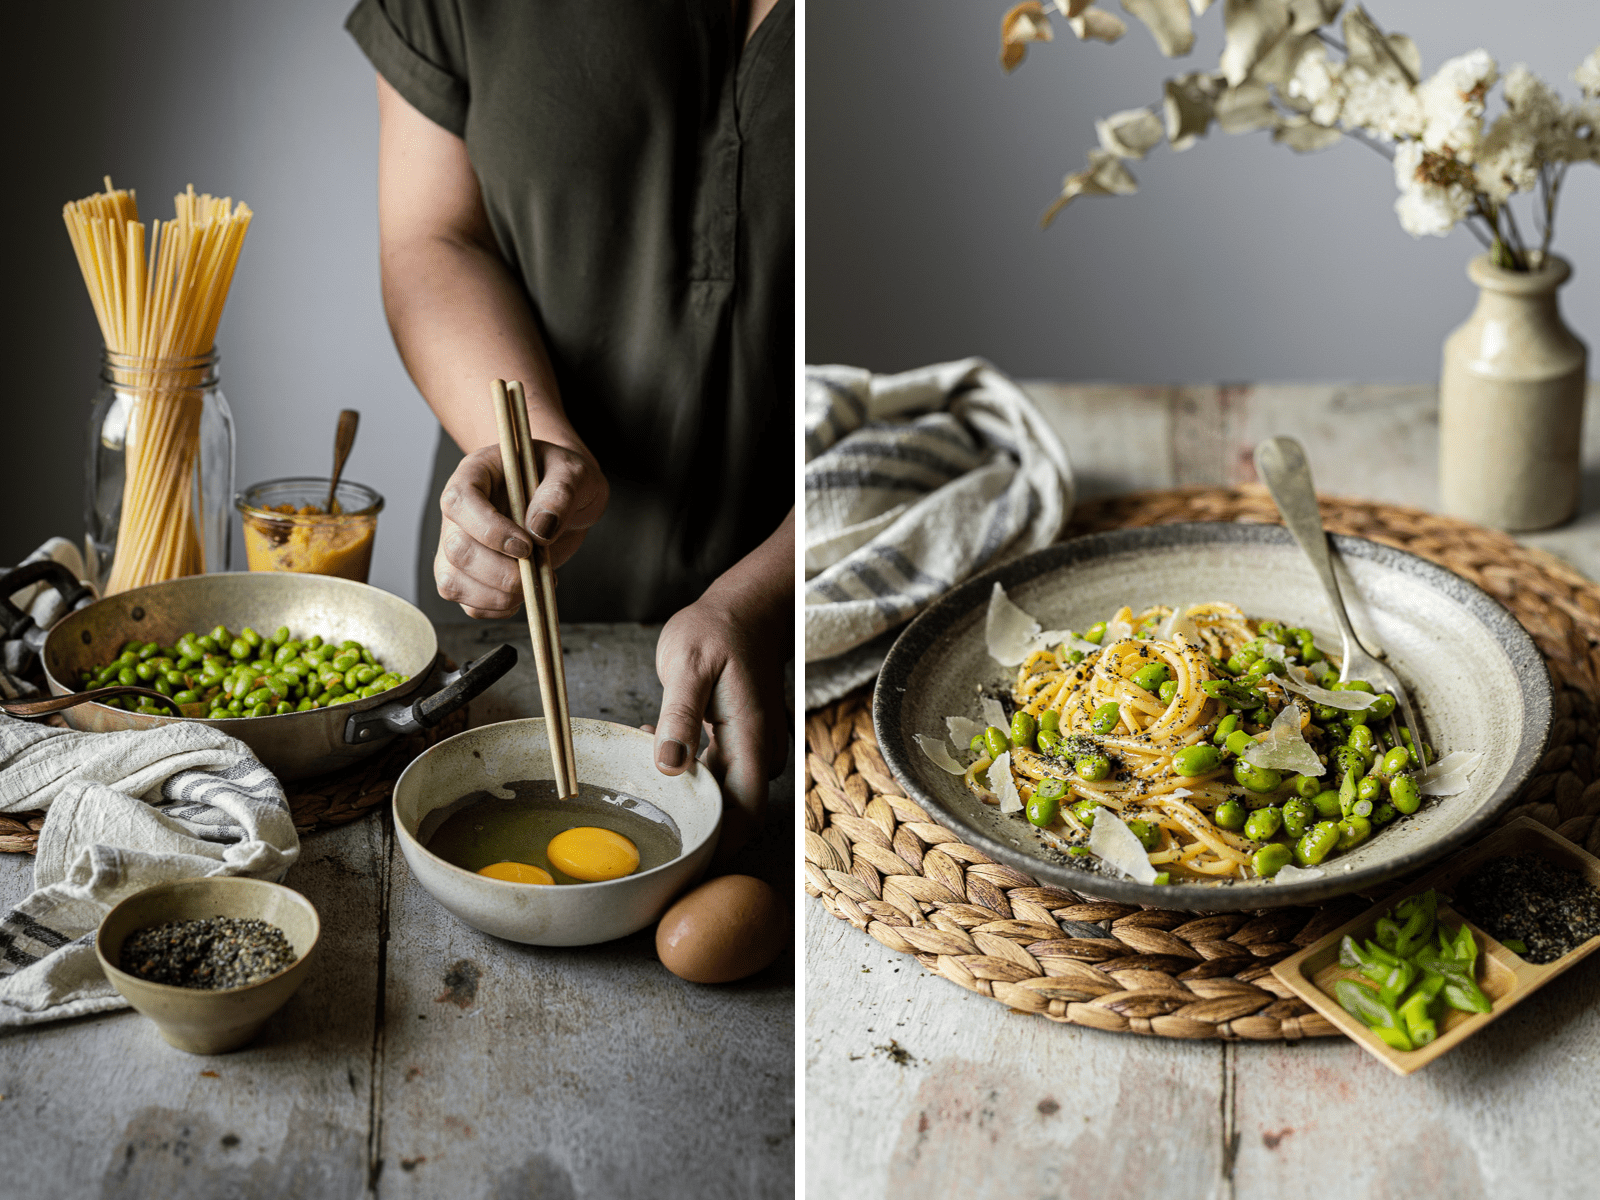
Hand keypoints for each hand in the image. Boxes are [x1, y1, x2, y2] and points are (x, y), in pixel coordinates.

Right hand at [433, 442, 607, 617]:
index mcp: (475, 475)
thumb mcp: (572, 472)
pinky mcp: (470, 577)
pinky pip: (470, 604)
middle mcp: (458, 513)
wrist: (565, 498)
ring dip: (498, 596)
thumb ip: (560, 493)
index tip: (527, 546)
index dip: (489, 530)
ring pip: (453, 582)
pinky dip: (499, 609)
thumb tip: (541, 528)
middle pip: (456, 549)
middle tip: (538, 571)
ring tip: (535, 585)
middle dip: (499, 572)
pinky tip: (526, 594)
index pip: (459, 502)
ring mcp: (459, 547)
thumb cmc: (563, 477)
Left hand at [646, 592, 790, 858]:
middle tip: (646, 825)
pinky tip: (657, 747)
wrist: (746, 608)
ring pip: (723, 795)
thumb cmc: (718, 630)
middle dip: (693, 825)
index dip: (719, 848)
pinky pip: (717, 773)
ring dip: (686, 795)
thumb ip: (680, 716)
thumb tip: (670, 766)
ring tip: (642, 771)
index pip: (745, 814)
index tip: (683, 866)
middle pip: (734, 813)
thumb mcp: (689, 664)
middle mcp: (760, 752)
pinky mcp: (740, 742)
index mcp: (753, 740)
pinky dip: (688, 772)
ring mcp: (753, 748)